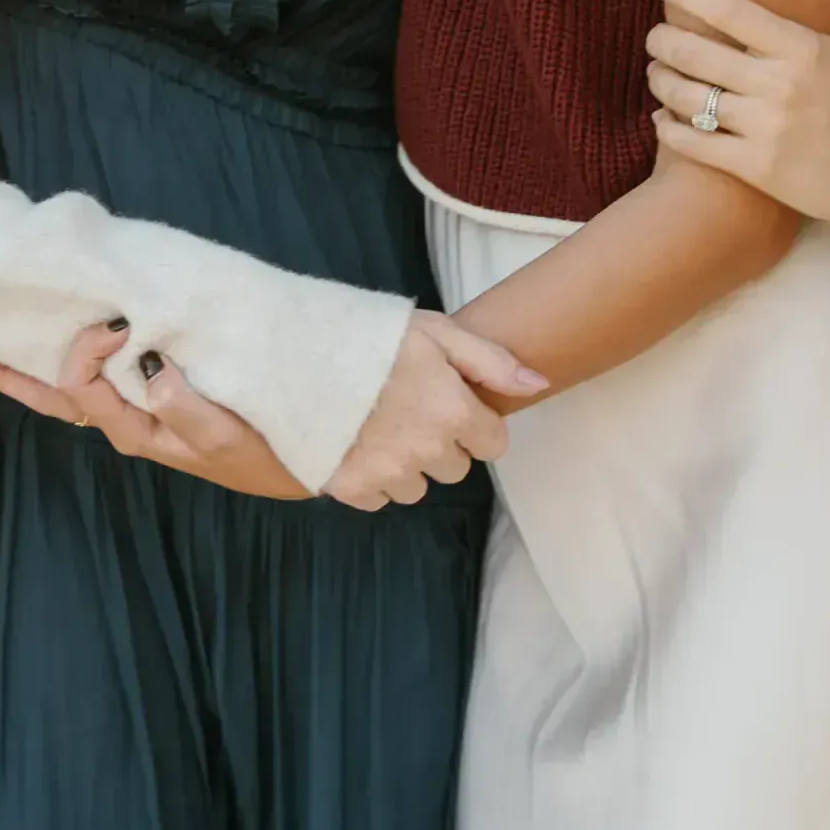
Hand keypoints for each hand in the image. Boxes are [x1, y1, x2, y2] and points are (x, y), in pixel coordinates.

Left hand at [0, 322, 310, 501]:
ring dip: (30, 369)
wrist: (305, 462)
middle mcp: (126, 421)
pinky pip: (103, 380)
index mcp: (135, 428)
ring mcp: (139, 413)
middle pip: (51, 396)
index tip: (119, 323)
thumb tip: (147, 370)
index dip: (85, 349)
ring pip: (69, 390)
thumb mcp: (224, 437)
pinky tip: (63, 344)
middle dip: (7, 374)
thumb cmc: (265, 453)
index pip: (81, 383)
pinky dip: (75, 362)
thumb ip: (184, 406)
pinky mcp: (158, 401)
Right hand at [323, 313, 547, 513]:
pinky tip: (355, 445)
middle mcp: (427, 451)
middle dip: (441, 445)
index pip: (493, 444)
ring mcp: (388, 473)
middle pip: (455, 468)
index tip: (453, 406)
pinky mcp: (351, 488)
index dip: (475, 424)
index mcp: (453, 411)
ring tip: (378, 428)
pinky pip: (378, 498)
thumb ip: (490, 361)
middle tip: (410, 411)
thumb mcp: (436, 331)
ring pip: (416, 487)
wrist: (292, 355)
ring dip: (406, 466)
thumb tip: (537, 384)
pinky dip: (371, 479)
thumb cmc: (367, 336)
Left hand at [645, 0, 829, 226]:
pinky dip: (668, 129)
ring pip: (688, 98)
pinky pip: (695, 144)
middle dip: (663, 40)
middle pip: (696, 53)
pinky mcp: (755, 168)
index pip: (729, 10)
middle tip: (656, 36)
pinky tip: (661, 119)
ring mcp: (763, 128)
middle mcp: (777, 85)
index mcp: (803, 48)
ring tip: (656, 72)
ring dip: (661, 81)